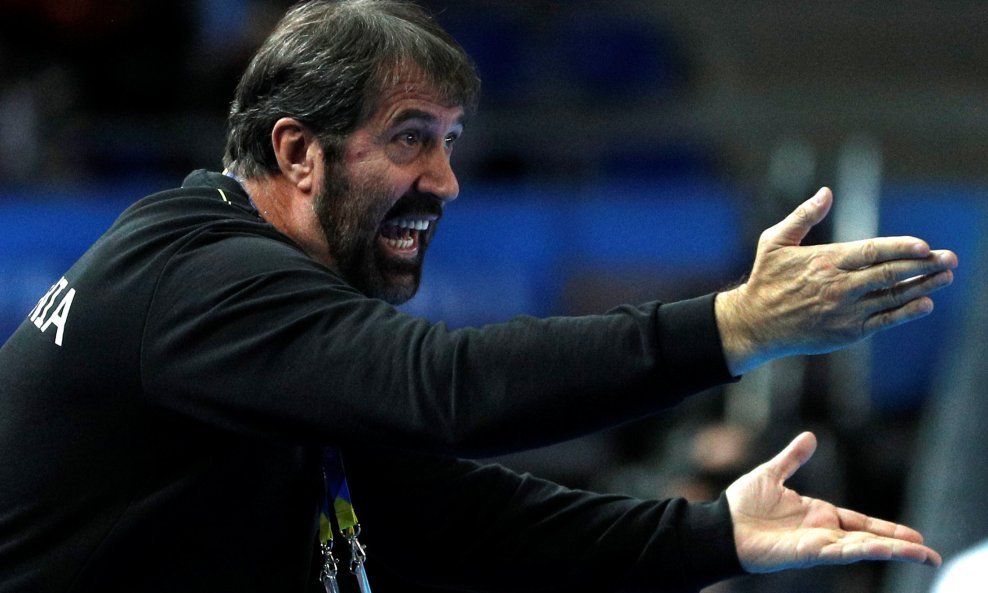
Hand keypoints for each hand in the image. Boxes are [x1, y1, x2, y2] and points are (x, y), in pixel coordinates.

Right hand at [716, 187, 957, 374]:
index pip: (873, 251)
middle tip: (949, 259)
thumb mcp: (774, 241)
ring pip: (894, 297)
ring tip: (947, 276)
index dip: (902, 248)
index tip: (924, 246)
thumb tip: (826, 192)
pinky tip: (926, 302)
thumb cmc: (765, 279)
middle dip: (924, 265)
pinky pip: (885, 321)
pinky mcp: (847, 332)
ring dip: (924, 286)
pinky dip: (907, 312)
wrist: (755, 324)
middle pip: (891, 274)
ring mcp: (846, 311)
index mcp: (825, 261)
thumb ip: (803, 216)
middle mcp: (839, 286)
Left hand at [726, 432, 941, 571]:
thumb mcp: (772, 473)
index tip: (913, 536)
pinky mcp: (807, 553)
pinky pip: (841, 552)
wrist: (720, 525)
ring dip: (892, 551)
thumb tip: (811, 436)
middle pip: (870, 539)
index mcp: (819, 514)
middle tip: (930, 554)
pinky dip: (864, 551)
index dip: (887, 529)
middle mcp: (823, 531)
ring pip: (863, 548)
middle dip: (901, 546)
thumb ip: (793, 458)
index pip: (862, 522)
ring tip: (922, 556)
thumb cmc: (741, 505)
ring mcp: (817, 544)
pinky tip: (884, 550)